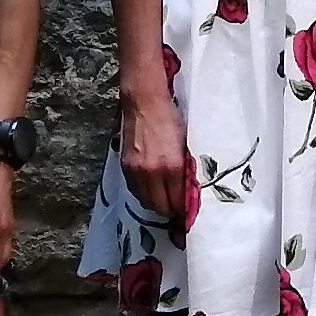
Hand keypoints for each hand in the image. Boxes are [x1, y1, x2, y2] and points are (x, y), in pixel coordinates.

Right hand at [118, 89, 193, 222]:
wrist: (145, 102)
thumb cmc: (171, 119)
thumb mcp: (186, 145)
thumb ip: (186, 170)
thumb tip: (190, 192)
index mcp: (172, 166)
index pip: (178, 202)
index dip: (184, 211)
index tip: (189, 212)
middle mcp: (152, 172)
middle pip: (161, 207)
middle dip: (171, 211)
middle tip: (179, 209)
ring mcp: (136, 171)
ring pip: (146, 202)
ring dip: (157, 204)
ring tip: (166, 200)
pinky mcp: (125, 166)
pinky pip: (135, 191)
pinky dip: (145, 194)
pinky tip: (153, 189)